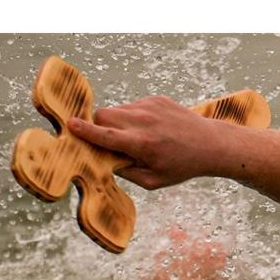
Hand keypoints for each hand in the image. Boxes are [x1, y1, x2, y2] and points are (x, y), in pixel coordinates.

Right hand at [67, 96, 221, 189]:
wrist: (210, 144)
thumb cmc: (181, 166)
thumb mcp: (153, 181)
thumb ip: (126, 172)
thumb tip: (102, 161)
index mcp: (142, 144)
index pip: (105, 135)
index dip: (85, 130)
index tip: (70, 125)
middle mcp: (144, 122)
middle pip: (103, 115)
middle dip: (99, 126)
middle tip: (110, 140)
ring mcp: (150, 107)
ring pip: (117, 110)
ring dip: (118, 123)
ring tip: (138, 137)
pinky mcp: (156, 98)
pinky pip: (132, 106)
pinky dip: (133, 117)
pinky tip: (151, 129)